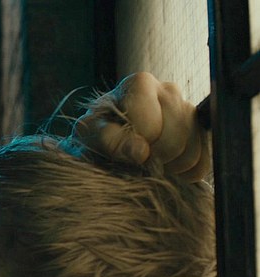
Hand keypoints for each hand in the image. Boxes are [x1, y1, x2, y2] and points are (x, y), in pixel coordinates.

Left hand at [74, 72, 210, 180]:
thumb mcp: (91, 134)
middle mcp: (169, 91)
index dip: (137, 143)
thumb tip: (141, 152)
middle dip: (153, 155)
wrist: (103, 143)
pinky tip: (163, 168)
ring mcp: (189, 111)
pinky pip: (202, 163)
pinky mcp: (201, 134)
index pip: (151, 124)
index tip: (121, 147)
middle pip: (176, 136)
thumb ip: (110, 140)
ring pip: (191, 150)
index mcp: (140, 84)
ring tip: (147, 163)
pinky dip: (182, 174)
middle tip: (136, 160)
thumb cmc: (95, 134)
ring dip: (167, 166)